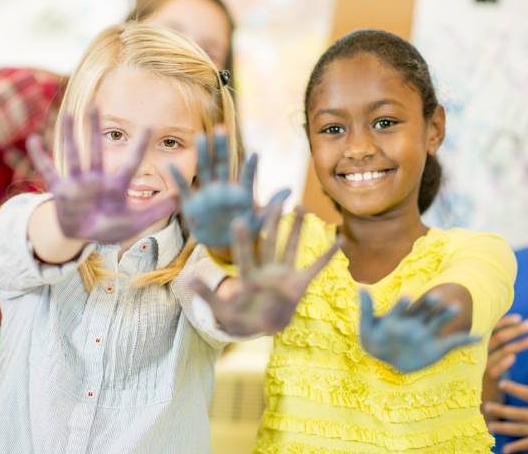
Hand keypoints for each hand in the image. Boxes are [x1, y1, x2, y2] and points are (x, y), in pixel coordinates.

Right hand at [27, 112, 175, 243]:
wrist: (84, 236)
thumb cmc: (110, 227)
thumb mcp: (135, 222)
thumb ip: (156, 211)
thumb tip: (181, 199)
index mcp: (116, 185)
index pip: (130, 163)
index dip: (139, 146)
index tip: (150, 126)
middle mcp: (96, 179)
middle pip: (97, 150)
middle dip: (95, 128)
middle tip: (96, 104)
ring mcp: (78, 183)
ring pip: (73, 155)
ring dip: (69, 136)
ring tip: (68, 114)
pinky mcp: (61, 191)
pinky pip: (49, 171)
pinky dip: (40, 157)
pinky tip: (33, 139)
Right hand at [171, 129, 289, 247]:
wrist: (221, 244)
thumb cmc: (243, 231)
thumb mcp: (259, 222)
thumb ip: (272, 207)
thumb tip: (290, 190)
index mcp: (241, 194)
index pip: (247, 178)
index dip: (250, 168)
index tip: (255, 155)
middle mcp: (223, 189)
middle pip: (222, 165)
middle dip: (222, 148)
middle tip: (221, 129)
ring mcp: (206, 195)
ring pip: (204, 171)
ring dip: (202, 155)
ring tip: (201, 137)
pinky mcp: (192, 205)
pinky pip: (184, 190)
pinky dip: (178, 179)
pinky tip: (171, 165)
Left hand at [191, 206, 339, 335]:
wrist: (260, 327)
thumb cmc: (240, 318)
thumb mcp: (223, 310)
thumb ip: (209, 295)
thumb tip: (188, 279)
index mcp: (248, 275)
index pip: (245, 255)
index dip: (243, 240)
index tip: (240, 219)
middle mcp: (266, 269)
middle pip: (269, 242)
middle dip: (272, 222)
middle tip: (274, 200)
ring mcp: (283, 274)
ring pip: (291, 246)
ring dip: (298, 228)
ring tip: (302, 206)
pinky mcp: (299, 284)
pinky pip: (315, 267)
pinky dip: (327, 256)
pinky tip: (339, 240)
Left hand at [359, 290, 480, 372]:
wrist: (388, 356)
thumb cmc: (375, 338)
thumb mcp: (368, 325)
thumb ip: (367, 309)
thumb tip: (360, 287)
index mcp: (401, 315)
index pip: (403, 308)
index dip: (403, 303)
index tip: (405, 296)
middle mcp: (417, 321)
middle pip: (424, 311)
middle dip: (430, 305)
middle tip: (437, 297)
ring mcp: (428, 334)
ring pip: (438, 323)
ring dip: (446, 316)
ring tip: (455, 307)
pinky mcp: (437, 347)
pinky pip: (453, 343)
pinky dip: (465, 341)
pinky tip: (478, 337)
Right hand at [483, 314, 527, 405]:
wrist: (479, 402)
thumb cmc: (488, 377)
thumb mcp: (490, 358)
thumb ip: (498, 345)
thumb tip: (513, 327)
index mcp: (480, 346)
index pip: (491, 329)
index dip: (504, 322)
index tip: (519, 317)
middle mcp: (478, 354)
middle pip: (497, 338)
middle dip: (515, 330)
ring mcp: (481, 367)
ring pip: (499, 352)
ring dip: (518, 344)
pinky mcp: (484, 381)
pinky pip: (493, 370)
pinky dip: (502, 363)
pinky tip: (513, 358)